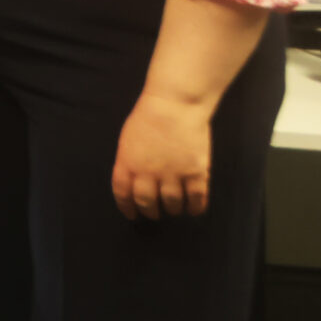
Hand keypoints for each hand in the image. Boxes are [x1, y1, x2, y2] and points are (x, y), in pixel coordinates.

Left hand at [112, 94, 212, 219]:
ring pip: (172, 204)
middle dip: (150, 211)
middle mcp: (148, 173)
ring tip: (174, 208)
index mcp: (127, 163)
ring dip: (173, 209)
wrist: (175, 105)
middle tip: (155, 213)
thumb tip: (132, 181)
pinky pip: (197, 198)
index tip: (132, 215)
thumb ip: (129, 161)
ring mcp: (173, 174)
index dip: (127, 207)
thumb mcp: (128, 140)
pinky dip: (195, 208)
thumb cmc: (148, 117)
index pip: (123, 193)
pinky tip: (194, 209)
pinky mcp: (196, 172)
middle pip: (147, 202)